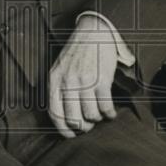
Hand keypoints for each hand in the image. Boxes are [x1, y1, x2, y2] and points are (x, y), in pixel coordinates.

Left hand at [48, 15, 117, 137]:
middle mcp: (67, 83)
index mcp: (54, 80)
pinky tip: (111, 112)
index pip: (55, 114)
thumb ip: (59, 88)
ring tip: (100, 115)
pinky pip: (105, 106)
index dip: (64, 129)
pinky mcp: (102, 79)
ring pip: (91, 115)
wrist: (93, 30)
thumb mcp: (59, 68)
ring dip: (98, 119)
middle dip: (83, 127)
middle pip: (74, 119)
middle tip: (89, 125)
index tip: (71, 135)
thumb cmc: (77, 51)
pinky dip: (109, 114)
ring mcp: (85, 81)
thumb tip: (64, 115)